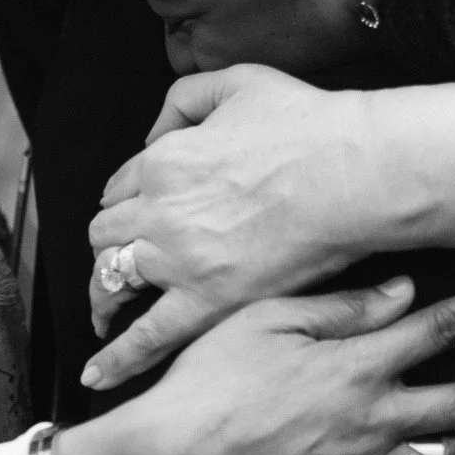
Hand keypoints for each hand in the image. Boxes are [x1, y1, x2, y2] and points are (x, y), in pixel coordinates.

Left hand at [83, 65, 388, 390]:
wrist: (354, 171)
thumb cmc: (308, 125)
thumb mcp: (237, 82)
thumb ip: (184, 100)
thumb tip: (155, 132)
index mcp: (163, 160)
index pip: (120, 187)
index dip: (125, 201)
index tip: (131, 214)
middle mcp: (159, 210)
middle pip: (106, 234)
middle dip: (108, 246)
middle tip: (118, 261)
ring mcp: (179, 259)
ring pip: (113, 281)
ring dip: (102, 297)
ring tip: (103, 314)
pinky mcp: (208, 301)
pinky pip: (148, 337)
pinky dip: (118, 357)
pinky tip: (100, 372)